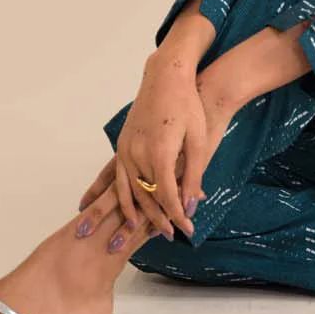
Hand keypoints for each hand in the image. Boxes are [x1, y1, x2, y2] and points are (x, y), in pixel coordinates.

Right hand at [76, 59, 238, 240]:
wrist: (165, 77)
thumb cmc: (188, 105)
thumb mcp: (197, 140)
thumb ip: (193, 175)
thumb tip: (191, 206)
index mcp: (159, 153)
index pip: (167, 196)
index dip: (177, 216)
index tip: (187, 231)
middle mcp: (138, 154)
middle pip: (146, 198)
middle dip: (158, 219)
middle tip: (170, 236)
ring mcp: (126, 149)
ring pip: (129, 191)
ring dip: (136, 213)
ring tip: (144, 233)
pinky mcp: (121, 145)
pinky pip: (117, 178)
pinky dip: (119, 197)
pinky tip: (123, 211)